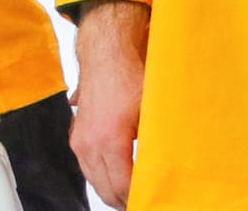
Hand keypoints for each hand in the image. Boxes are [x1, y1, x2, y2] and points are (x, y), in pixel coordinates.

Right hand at [71, 0, 148, 209]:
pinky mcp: (77, 134)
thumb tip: (170, 173)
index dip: (139, 199)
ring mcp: (79, 140)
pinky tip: (120, 176)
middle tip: (146, 200)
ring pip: (95, 181)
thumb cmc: (130, 75)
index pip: (122, 187)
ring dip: (113, 190)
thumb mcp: (152, 113)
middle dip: (126, 200)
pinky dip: (103, 176)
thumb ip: (157, 146)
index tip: (153, 201)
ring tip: (135, 194)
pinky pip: (88, 167)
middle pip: (106, 190)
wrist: (108, 51)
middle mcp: (88, 143)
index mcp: (108, 140)